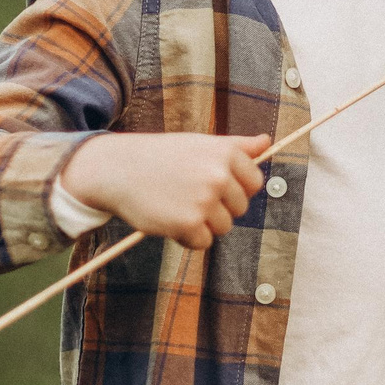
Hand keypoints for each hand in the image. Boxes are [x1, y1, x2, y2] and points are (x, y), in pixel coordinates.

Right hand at [59, 132, 270, 249]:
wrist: (117, 169)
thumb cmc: (162, 156)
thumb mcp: (200, 144)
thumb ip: (237, 147)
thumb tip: (267, 142)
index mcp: (226, 153)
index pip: (254, 183)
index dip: (235, 189)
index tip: (213, 185)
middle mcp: (219, 175)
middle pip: (240, 208)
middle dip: (218, 207)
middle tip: (188, 194)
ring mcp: (205, 200)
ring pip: (223, 227)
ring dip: (202, 223)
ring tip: (177, 205)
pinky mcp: (189, 224)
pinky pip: (203, 242)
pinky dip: (187, 237)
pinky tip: (168, 219)